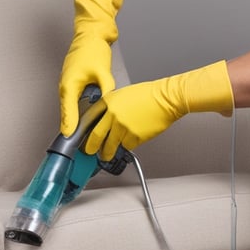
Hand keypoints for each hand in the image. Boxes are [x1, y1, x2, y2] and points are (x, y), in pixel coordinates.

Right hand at [59, 0, 123, 135]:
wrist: (90, 34)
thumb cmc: (93, 49)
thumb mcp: (102, 71)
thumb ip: (106, 89)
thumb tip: (110, 103)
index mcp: (69, 85)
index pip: (68, 111)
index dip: (69, 127)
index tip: (70, 140)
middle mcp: (65, 86)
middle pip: (67, 113)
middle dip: (72, 128)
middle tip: (78, 145)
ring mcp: (68, 84)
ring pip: (70, 108)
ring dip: (75, 120)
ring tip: (82, 137)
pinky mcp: (73, 83)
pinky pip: (73, 101)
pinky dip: (78, 111)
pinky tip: (87, 119)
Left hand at [84, 60, 233, 159]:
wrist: (166, 99)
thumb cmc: (149, 95)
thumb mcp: (124, 95)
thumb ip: (112, 107)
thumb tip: (105, 120)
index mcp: (108, 101)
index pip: (89, 118)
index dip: (84, 130)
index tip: (82, 137)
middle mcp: (112, 115)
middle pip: (95, 136)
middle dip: (91, 147)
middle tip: (89, 152)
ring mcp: (122, 127)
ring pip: (110, 145)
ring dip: (108, 152)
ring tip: (107, 154)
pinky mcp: (134, 137)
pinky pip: (127, 146)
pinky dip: (128, 145)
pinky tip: (131, 140)